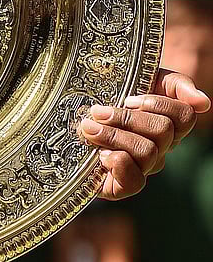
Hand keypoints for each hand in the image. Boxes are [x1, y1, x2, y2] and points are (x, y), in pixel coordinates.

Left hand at [80, 68, 210, 199]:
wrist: (62, 106)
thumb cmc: (104, 89)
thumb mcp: (139, 74)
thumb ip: (176, 83)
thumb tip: (203, 102)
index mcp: (165, 121)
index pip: (184, 116)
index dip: (158, 104)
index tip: (129, 97)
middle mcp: (159, 147)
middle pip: (164, 132)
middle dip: (127, 117)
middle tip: (99, 111)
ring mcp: (143, 168)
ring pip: (147, 151)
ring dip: (113, 135)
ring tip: (88, 127)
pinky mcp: (122, 186)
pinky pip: (134, 180)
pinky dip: (115, 162)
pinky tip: (98, 153)